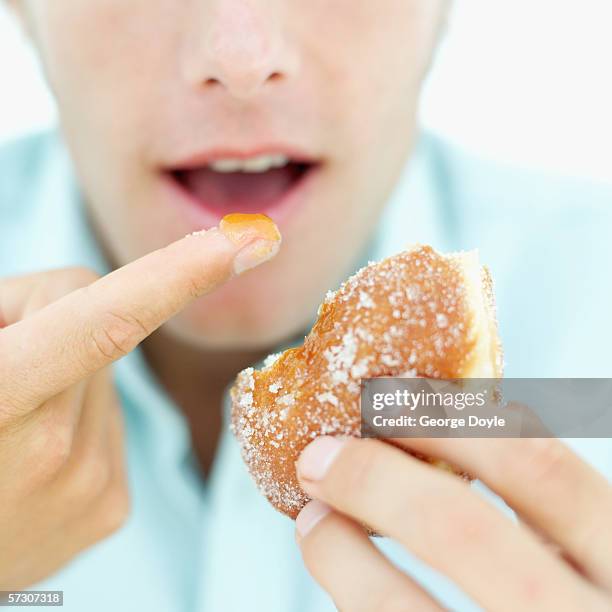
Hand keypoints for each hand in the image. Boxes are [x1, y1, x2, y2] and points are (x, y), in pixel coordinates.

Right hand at [0, 222, 277, 588]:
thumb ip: (19, 312)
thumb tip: (88, 295)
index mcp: (0, 397)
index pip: (106, 321)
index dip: (178, 275)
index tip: (247, 239)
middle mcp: (52, 452)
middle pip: (103, 326)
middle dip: (55, 323)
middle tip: (0, 366)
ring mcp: (87, 487)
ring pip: (111, 375)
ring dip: (68, 377)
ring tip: (9, 423)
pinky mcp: (109, 507)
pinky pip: (115, 421)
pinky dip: (81, 420)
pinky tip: (33, 457)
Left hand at [295, 435, 611, 610]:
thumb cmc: (567, 606)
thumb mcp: (585, 569)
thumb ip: (537, 528)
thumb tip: (437, 442)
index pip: (541, 467)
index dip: (454, 423)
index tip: (390, 399)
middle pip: (460, 527)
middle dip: (373, 477)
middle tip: (320, 452)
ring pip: (399, 606)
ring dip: (338, 549)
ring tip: (311, 516)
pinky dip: (348, 597)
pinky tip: (337, 572)